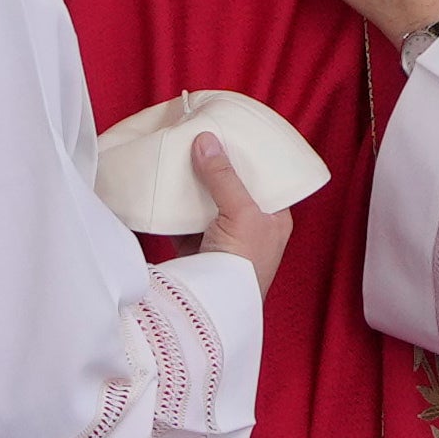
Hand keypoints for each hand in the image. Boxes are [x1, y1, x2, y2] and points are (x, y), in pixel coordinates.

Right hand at [187, 132, 291, 293]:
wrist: (216, 306)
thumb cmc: (244, 264)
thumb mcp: (242, 213)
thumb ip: (224, 176)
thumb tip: (206, 139)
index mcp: (274, 216)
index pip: (265, 177)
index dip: (249, 155)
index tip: (232, 132)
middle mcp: (250, 224)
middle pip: (231, 186)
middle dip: (215, 165)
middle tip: (199, 137)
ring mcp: (221, 235)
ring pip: (205, 200)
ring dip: (191, 182)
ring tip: (179, 153)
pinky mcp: (194, 245)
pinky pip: (183, 217)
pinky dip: (173, 204)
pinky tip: (164, 184)